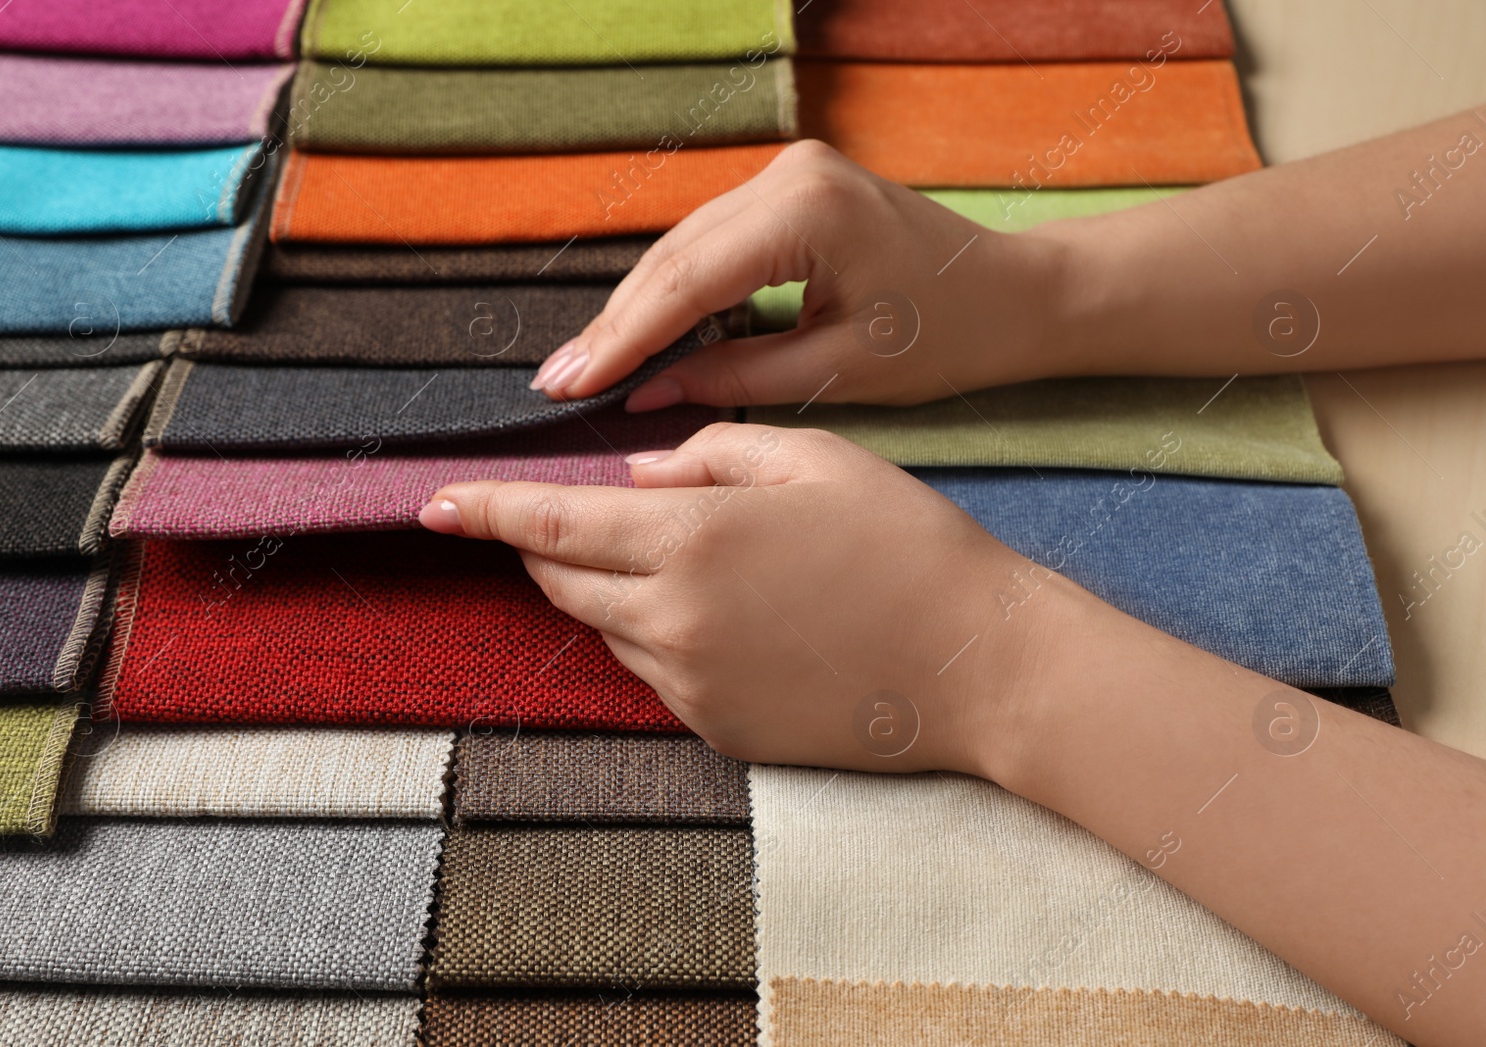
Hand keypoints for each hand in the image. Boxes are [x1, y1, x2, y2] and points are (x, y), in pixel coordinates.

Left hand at [418, 422, 1060, 773]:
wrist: (975, 664)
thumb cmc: (905, 542)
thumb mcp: (811, 456)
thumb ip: (705, 453)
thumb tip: (632, 471)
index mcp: (690, 536)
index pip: (549, 520)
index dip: (481, 510)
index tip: (428, 503)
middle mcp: (671, 617)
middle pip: (560, 577)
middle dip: (550, 541)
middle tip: (597, 510)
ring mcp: (687, 682)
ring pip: (604, 626)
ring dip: (614, 587)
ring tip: (706, 563)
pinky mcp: (711, 728)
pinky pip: (652, 670)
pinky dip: (661, 634)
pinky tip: (741, 618)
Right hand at [529, 140, 1073, 410]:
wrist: (1014, 295)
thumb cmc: (947, 337)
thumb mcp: (838, 372)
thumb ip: (736, 377)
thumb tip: (648, 395)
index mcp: (807, 211)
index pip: (688, 280)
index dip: (623, 338)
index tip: (569, 384)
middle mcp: (788, 174)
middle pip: (674, 256)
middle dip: (617, 324)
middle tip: (557, 382)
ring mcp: (787, 174)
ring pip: (684, 246)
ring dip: (638, 308)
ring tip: (586, 367)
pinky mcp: (789, 190)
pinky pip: (712, 244)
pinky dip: (676, 291)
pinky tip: (642, 335)